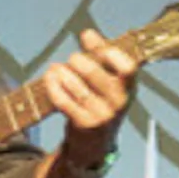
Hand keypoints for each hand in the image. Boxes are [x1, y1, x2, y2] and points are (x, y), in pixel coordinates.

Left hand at [45, 26, 136, 163]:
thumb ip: (100, 57)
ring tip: (55, 68)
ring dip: (61, 73)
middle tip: (72, 59)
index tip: (89, 40)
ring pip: (77, 87)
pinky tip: (49, 78)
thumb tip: (87, 33)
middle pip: (95, 74)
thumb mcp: (108, 83)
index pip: (127, 67)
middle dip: (78, 62)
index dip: (109, 52)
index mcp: (129, 88)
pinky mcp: (84, 125)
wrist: (94, 144)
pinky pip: (64, 101)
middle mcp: (119, 102)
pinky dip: (54, 87)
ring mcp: (102, 115)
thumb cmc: (100, 103)